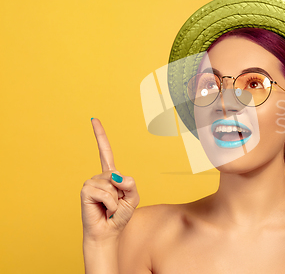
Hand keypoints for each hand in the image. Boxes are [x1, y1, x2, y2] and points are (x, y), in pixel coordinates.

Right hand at [80, 118, 139, 242]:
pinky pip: (105, 192)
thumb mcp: (133, 198)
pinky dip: (110, 203)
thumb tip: (117, 176)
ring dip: (116, 200)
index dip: (100, 135)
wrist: (108, 232)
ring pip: (112, 185)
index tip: (93, 119)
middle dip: (123, 192)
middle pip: (118, 175)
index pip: (105, 152)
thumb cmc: (120, 215)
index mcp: (111, 175)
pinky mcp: (85, 190)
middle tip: (116, 204)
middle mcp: (100, 177)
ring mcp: (91, 183)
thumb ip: (131, 184)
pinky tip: (104, 208)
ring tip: (109, 207)